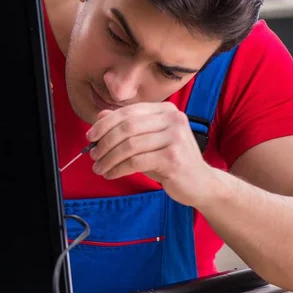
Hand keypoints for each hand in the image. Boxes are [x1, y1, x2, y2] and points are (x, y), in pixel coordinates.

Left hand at [86, 102, 212, 206]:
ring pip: (129, 146)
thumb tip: (100, 116)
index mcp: (166, 110)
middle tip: (93, 156)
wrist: (201, 183)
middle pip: (127, 127)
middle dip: (105, 142)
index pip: (128, 112)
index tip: (90, 136)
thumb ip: (128, 126)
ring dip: (109, 158)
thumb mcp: (148, 140)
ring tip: (99, 168)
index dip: (105, 124)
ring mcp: (175, 137)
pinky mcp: (173, 157)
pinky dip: (118, 169)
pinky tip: (111, 174)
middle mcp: (173, 118)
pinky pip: (136, 162)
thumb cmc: (171, 161)